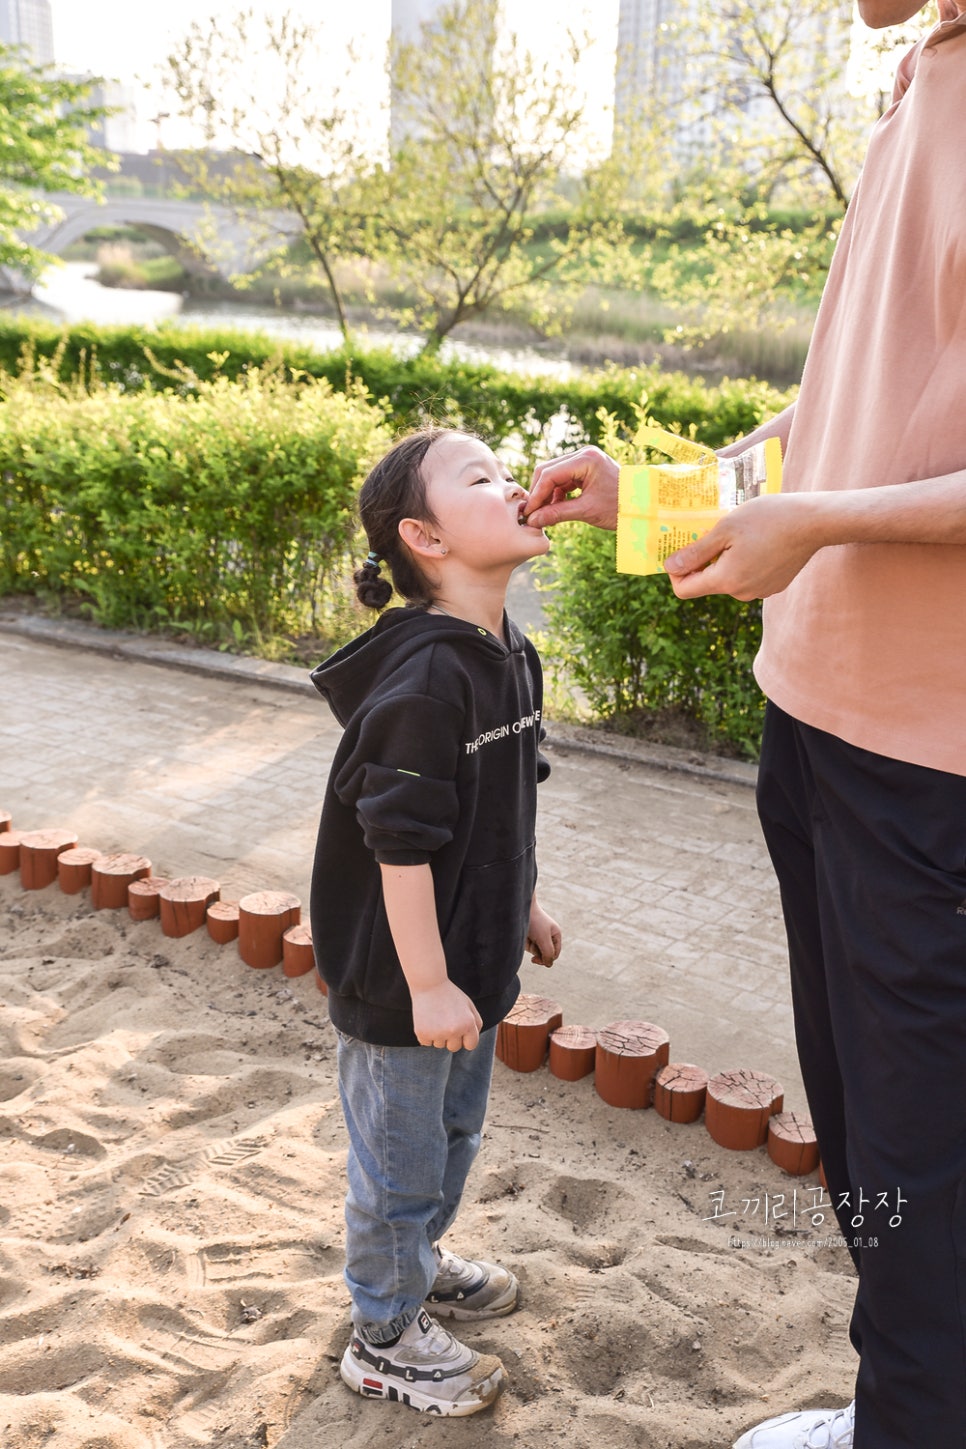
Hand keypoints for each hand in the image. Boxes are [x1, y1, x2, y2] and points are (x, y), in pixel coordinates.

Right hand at [411, 980, 482, 1051]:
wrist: (429, 984)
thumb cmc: (450, 995)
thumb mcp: (469, 1005)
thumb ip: (476, 1024)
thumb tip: (472, 1041)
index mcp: (468, 1024)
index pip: (471, 1045)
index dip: (465, 1039)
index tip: (459, 1032)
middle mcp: (454, 1031)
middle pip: (454, 1047)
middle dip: (450, 1038)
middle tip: (445, 1021)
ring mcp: (438, 1033)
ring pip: (439, 1045)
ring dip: (437, 1035)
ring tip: (435, 1017)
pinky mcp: (423, 1033)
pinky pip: (426, 1043)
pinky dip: (425, 1034)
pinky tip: (426, 1020)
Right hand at [525, 446, 619, 530]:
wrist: (644, 504)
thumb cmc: (620, 506)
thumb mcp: (587, 511)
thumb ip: (558, 513)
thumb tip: (533, 520)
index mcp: (586, 459)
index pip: (550, 474)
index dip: (537, 495)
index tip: (529, 513)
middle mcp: (584, 454)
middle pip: (548, 470)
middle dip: (539, 492)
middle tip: (533, 514)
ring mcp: (585, 460)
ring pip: (554, 475)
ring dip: (547, 494)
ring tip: (544, 514)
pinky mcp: (586, 468)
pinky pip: (563, 478)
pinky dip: (557, 493)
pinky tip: (555, 508)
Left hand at [526, 899, 561, 966]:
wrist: (520, 910)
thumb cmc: (535, 922)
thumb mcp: (544, 938)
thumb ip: (548, 952)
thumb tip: (549, 965)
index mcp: (555, 935)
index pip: (555, 954)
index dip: (548, 958)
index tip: (540, 958)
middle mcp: (548, 938)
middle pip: (546, 956)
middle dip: (540, 957)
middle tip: (534, 959)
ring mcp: (538, 940)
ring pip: (537, 954)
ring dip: (533, 952)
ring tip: (529, 942)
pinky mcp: (529, 941)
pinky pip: (530, 950)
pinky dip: (527, 948)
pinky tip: (525, 940)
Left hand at [664, 493, 823, 600]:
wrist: (814, 522)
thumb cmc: (768, 519)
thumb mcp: (725, 529)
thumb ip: (696, 552)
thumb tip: (670, 567)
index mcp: (726, 581)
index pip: (684, 590)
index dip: (676, 571)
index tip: (682, 548)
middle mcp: (742, 593)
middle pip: (707, 582)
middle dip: (704, 560)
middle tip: (712, 531)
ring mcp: (760, 591)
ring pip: (729, 578)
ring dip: (726, 559)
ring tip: (740, 533)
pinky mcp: (774, 585)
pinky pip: (748, 576)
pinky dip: (745, 561)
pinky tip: (758, 540)